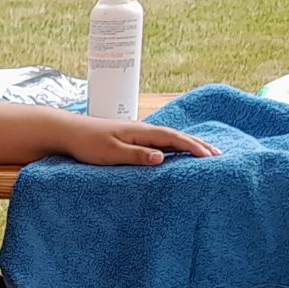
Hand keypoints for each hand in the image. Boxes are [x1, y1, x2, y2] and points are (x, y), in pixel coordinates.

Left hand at [60, 117, 215, 166]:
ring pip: (170, 138)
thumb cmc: (88, 144)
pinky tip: (178, 152)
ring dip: (189, 145)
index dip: (193, 147)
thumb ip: (137, 155)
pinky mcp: (132, 138)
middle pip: (177, 136)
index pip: (173, 138)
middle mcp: (143, 129)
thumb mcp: (112, 153)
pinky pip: (160, 142)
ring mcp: (139, 133)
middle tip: (219, 155)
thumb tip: (161, 158)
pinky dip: (175, 146)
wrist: (70, 132)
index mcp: (141, 131)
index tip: (210, 156)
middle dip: (198, 145)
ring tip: (205, 153)